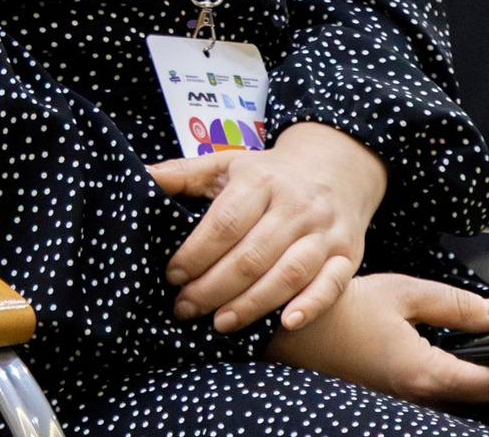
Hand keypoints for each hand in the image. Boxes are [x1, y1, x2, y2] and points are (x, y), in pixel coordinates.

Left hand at [149, 121, 386, 333]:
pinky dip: (310, 306)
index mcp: (261, 181)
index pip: (225, 224)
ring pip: (288, 274)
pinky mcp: (347, 254)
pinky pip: (332, 285)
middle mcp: (295, 206)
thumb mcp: (227, 164)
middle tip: (184, 309)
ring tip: (220, 324)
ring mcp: (324, 232)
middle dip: (213, 288)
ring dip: (252, 305)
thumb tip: (140, 177)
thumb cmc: (268, 174)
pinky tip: (285, 324)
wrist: (335, 167)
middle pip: (252, 255)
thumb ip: (184, 174)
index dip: (196, 254)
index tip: (172, 276)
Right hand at [267, 273, 488, 405]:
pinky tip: (472, 359)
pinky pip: (439, 391)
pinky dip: (464, 378)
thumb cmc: (337, 307)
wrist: (282, 326)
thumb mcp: (402, 292)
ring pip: (460, 397)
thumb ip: (456, 305)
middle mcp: (415, 397)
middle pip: (481, 396)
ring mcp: (401, 399)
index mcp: (423, 373)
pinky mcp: (389, 394)